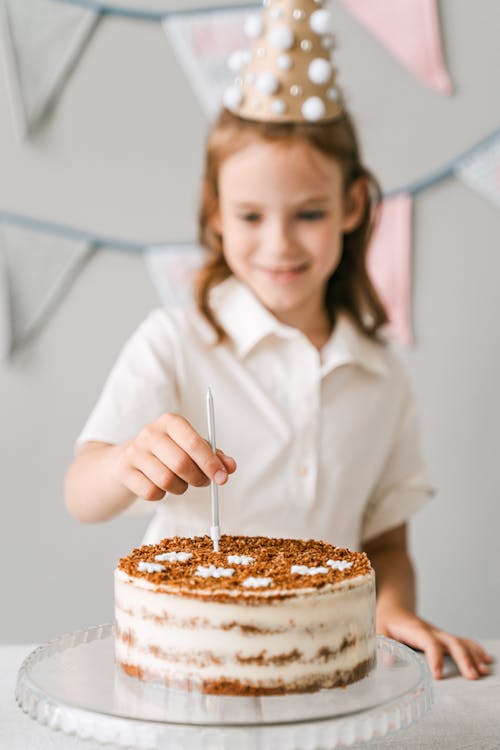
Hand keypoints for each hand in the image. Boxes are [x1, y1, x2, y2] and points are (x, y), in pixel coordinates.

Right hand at [113, 413, 235, 500]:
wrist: (124, 461)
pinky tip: (159, 486)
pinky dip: (161, 495)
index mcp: (170, 421)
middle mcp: (150, 433)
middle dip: (198, 479)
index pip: (194, 443)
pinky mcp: (124, 471)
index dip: (211, 463)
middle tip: (203, 483)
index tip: (222, 478)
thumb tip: (230, 467)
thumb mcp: (190, 448)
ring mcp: (134, 451)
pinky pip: (151, 492)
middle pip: (181, 463)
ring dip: (180, 488)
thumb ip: (213, 455)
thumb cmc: (166, 453)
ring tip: (179, 483)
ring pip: (166, 481)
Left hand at [377, 607, 492, 679]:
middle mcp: (431, 631)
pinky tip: (487, 660)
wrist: (395, 608)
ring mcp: (439, 635)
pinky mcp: (443, 638)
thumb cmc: (386, 621)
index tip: (438, 676)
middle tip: (473, 676)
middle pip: (451, 642)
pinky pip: (462, 642)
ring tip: (483, 671)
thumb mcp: (379, 630)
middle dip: (463, 659)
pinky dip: (475, 650)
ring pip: (460, 643)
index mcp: (415, 630)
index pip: (429, 642)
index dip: (435, 657)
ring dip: (473, 656)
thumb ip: (382, 644)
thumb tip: (388, 662)